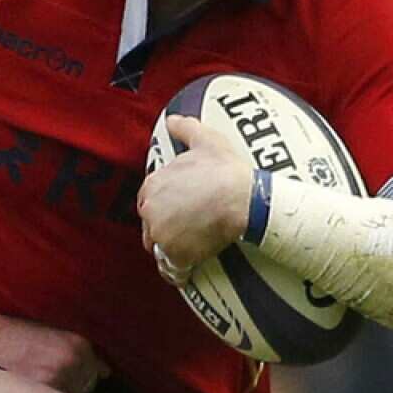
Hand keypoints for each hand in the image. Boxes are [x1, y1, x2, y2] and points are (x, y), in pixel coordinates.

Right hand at [0, 308, 109, 392]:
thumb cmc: (9, 337)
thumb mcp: (48, 333)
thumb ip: (76, 351)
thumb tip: (105, 372)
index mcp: (77, 346)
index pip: (98, 372)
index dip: (84, 375)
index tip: (71, 375)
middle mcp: (71, 364)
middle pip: (85, 387)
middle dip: (71, 384)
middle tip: (45, 374)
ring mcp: (57, 383)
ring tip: (33, 380)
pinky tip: (28, 390)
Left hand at [137, 115, 251, 284]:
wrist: (244, 199)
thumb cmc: (225, 169)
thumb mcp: (205, 139)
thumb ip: (185, 128)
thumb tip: (173, 119)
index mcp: (153, 184)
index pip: (147, 199)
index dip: (162, 205)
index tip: (175, 209)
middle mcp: (151, 210)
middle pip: (150, 224)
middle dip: (163, 228)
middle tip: (183, 230)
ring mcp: (162, 234)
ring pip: (158, 247)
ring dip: (168, 250)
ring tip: (184, 252)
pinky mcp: (177, 254)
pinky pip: (171, 269)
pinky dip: (176, 272)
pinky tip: (185, 274)